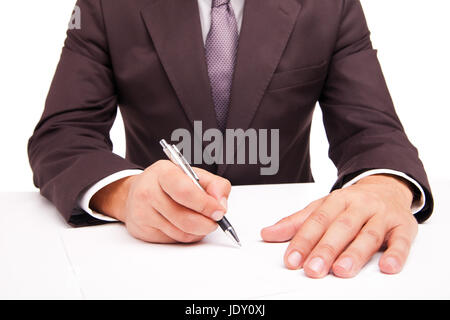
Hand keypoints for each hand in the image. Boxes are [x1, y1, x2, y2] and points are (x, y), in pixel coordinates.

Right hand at [90, 160, 230, 243]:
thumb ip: (214, 185)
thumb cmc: (168, 183)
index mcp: (163, 173)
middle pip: (185, 218)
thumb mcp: (192, 174)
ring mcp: (143, 213)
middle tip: (215, 220)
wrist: (134, 193)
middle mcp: (148, 192)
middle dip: (207, 223)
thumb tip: (221, 205)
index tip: (219, 211)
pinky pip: (174, 240)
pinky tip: (186, 225)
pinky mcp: (143, 231)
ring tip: (201, 221)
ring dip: (199, 231)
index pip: (186, 191)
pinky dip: (187, 236)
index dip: (206, 204)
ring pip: (182, 233)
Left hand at [261, 174, 417, 277]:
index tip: (292, 260)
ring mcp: (382, 215)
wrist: (387, 187)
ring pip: (369, 234)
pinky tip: (387, 266)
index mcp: (336, 200)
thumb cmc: (351, 203)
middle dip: (326, 249)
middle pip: (341, 228)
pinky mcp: (404, 225)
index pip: (317, 221)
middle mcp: (359, 206)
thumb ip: (296, 222)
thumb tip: (267, 233)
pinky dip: (396, 253)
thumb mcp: (322, 207)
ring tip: (342, 270)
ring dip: (355, 253)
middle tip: (313, 269)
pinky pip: (402, 240)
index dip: (303, 241)